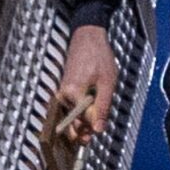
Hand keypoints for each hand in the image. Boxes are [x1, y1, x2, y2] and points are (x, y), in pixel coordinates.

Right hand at [52, 26, 118, 146]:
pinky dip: (81, 111)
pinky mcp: (65, 89)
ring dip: (84, 121)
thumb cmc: (99, 57)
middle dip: (85, 130)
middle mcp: (63, 95)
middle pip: (73, 121)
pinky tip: (92, 108)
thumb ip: (102, 108)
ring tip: (96, 118)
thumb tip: (99, 130)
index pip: (81, 121)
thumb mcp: (107, 83)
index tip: (99, 132)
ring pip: (73, 115)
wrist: (88, 37)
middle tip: (96, 132)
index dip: (92, 129)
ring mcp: (62, 92)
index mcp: (72, 93)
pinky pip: (72, 106)